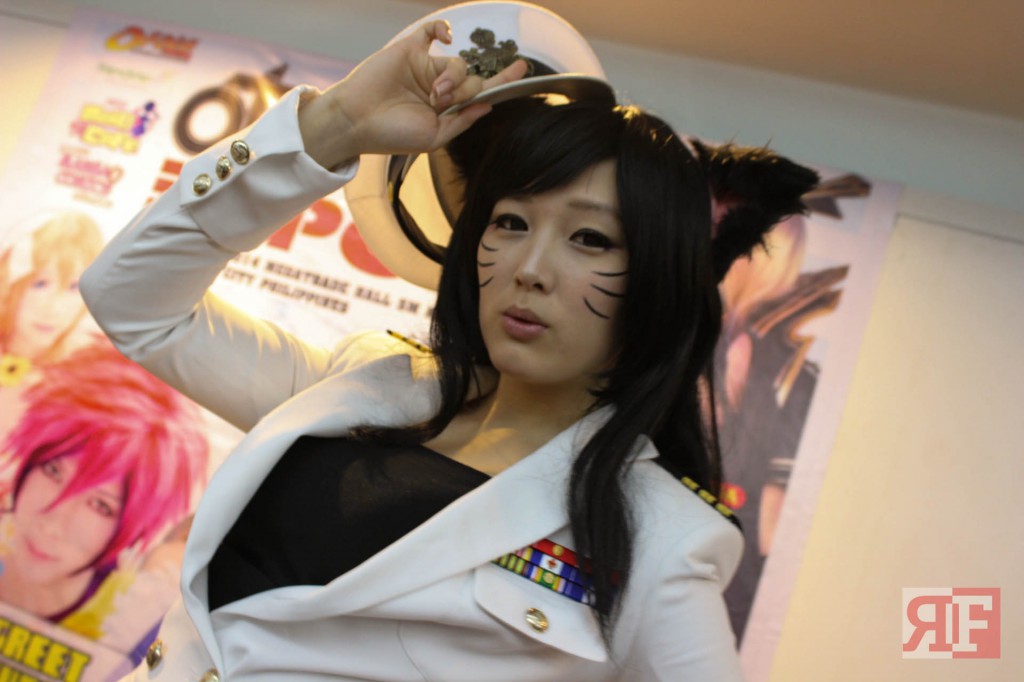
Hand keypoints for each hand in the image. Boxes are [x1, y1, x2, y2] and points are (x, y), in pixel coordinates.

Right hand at [300, 20, 527, 168]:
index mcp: (446, 109)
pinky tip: (446, 37)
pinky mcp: (410, 49)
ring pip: (458, 62)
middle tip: (440, 102)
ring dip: (452, 79)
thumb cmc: (392, 135)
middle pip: (472, 79)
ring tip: (432, 94)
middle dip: (463, 92)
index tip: (523, 68)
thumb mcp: (434, 137)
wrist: (357, 122)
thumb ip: (462, 121)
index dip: (503, 80)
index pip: (481, 92)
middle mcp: (439, 86)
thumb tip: (488, 105)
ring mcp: (425, 67)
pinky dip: (443, 29)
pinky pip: (433, 30)